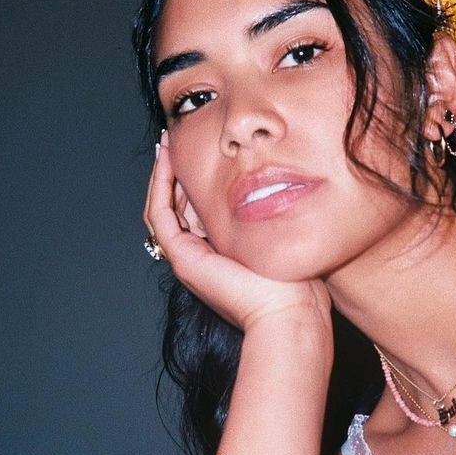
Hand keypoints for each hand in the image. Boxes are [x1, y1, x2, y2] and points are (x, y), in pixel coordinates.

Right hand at [143, 132, 332, 333]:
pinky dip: (160, 186)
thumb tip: (273, 185)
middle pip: (175, 207)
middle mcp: (200, 256)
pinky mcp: (184, 259)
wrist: (288, 315)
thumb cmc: (296, 287)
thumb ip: (268, 217)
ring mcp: (188, 259)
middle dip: (173, 172)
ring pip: (162, 209)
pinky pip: (160, 215)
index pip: (195, 210)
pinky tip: (168, 160)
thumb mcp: (280, 240)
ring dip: (162, 174)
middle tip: (174, 139)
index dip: (191, 180)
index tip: (196, 150)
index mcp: (219, 254)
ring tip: (167, 143)